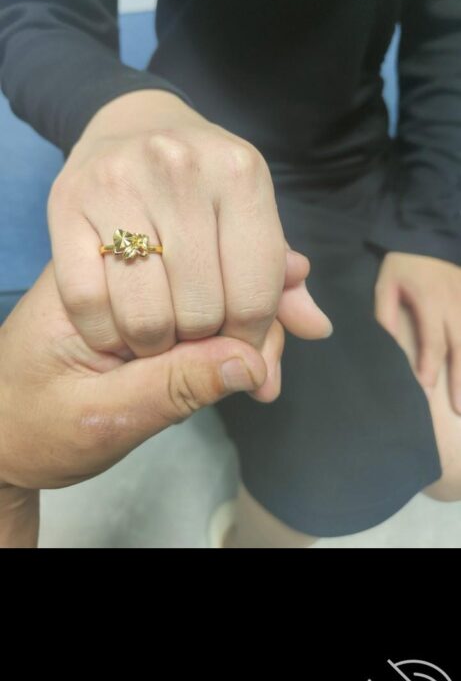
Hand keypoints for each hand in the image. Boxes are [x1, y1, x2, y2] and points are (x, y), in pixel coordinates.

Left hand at [0, 260, 278, 546]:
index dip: (241, 321)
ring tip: (266, 373)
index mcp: (90, 272)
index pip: (190, 272)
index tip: (262, 375)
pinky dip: (237, 319)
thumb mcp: (99, 418)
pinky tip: (259, 346)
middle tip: (270, 380)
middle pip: (216, 267)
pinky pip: (206, 290)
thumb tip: (253, 363)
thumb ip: (172, 388)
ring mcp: (134, 270)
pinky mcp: (145, 292)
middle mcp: (117, 255)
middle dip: (255, 324)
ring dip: (253, 323)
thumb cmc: (32, 425)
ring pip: (220, 275)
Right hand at [47, 91, 332, 381]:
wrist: (130, 121)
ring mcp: (120, 182)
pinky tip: (116, 324)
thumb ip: (280, 280)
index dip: (248, 340)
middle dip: (200, 343)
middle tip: (191, 334)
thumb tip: (318, 330)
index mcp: (241, 173)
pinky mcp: (66, 202)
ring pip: (146, 316)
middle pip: (201, 313)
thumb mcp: (248, 217)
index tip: (235, 343)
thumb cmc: (201, 184)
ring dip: (152, 345)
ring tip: (157, 333)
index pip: (255, 298)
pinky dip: (104, 332)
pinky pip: (88, 302)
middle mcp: (182, 169)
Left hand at [374, 252, 460, 413]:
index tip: (427, 385)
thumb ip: (385, 311)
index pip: (433, 338)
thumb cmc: (403, 264)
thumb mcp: (385, 281)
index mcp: (431, 300)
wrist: (427, 237)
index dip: (430, 363)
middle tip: (459, 407)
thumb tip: (389, 340)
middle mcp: (456, 304)